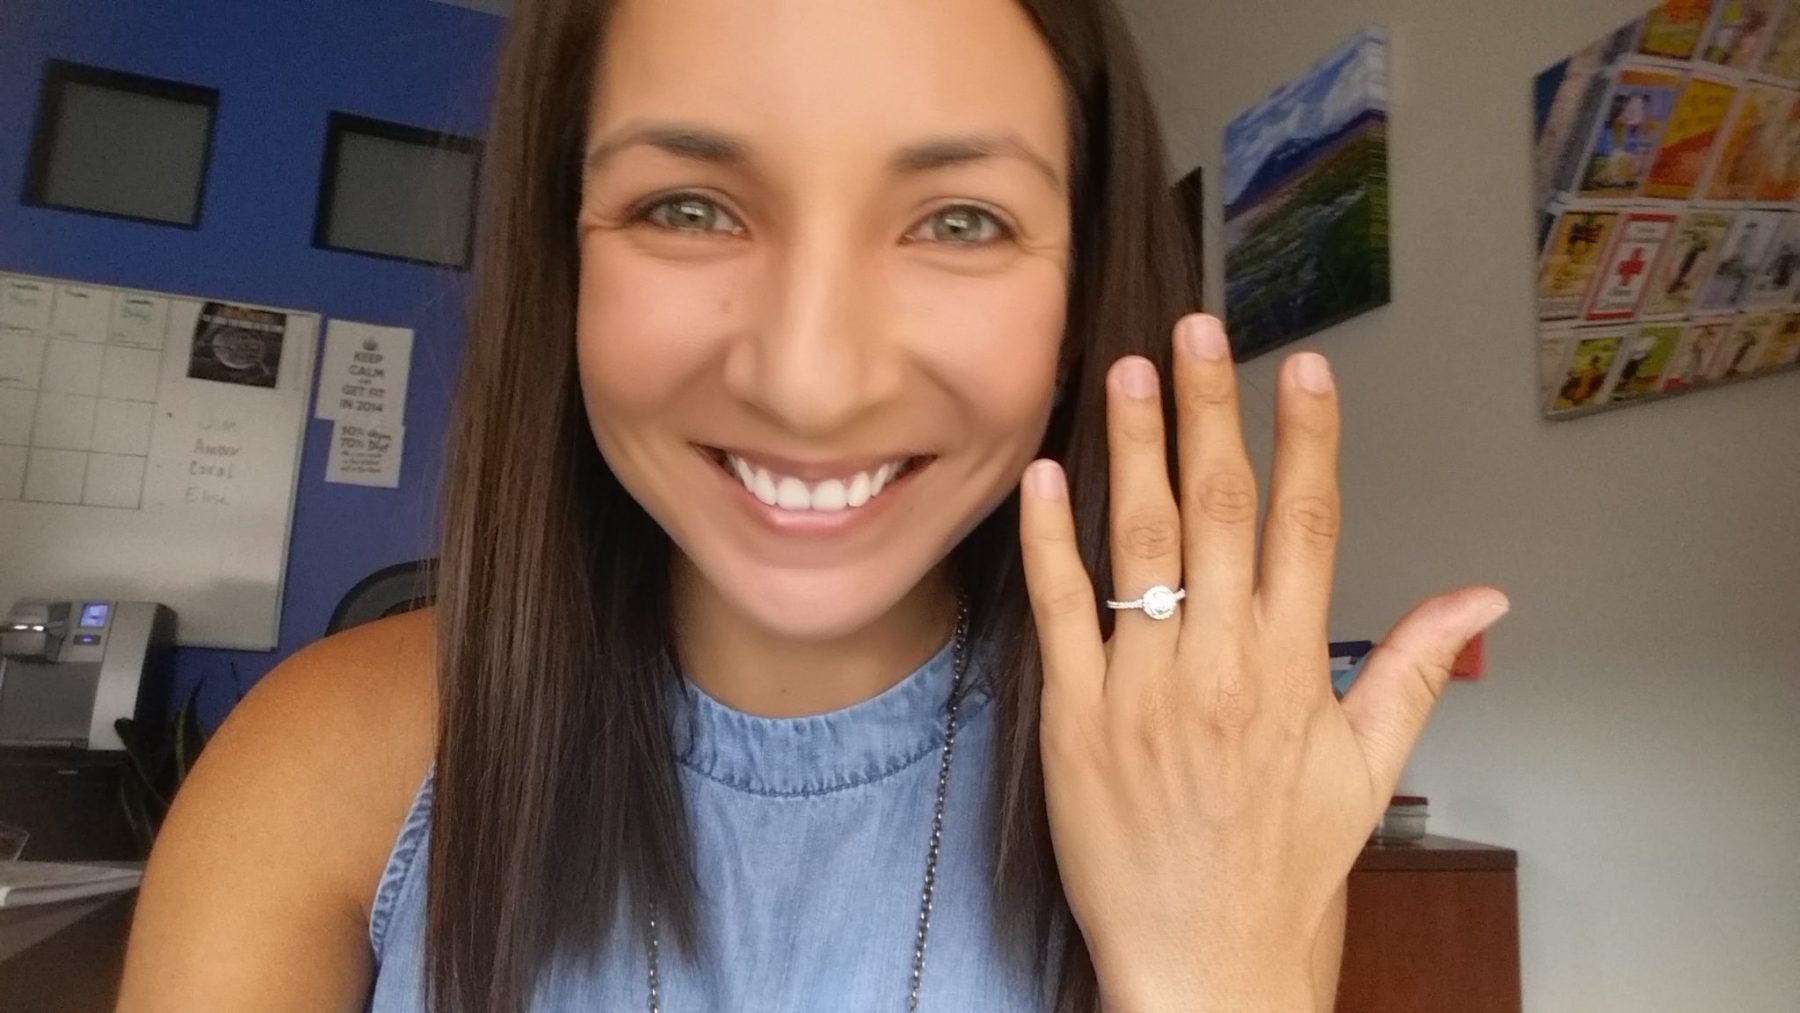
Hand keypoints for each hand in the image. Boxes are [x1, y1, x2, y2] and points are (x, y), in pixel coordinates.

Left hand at [1019, 314, 1508, 1011]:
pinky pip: (1061, 612)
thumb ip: (1412, 670)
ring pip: (1141, 546)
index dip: (1306, 439)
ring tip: (1126, 372)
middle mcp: (1221, 666)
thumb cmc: (1284, 872)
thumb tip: (1479, 600)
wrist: (1205, 964)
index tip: (1301, 369)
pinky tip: (1047, 474)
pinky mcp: (1075, 718)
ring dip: (1134, 450)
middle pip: (1219, 512)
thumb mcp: (1367, 774)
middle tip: (1198, 329)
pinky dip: (1053, 541)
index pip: (1307, 526)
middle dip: (1210, 411)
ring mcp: (1143, 688)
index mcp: (1294, 671)